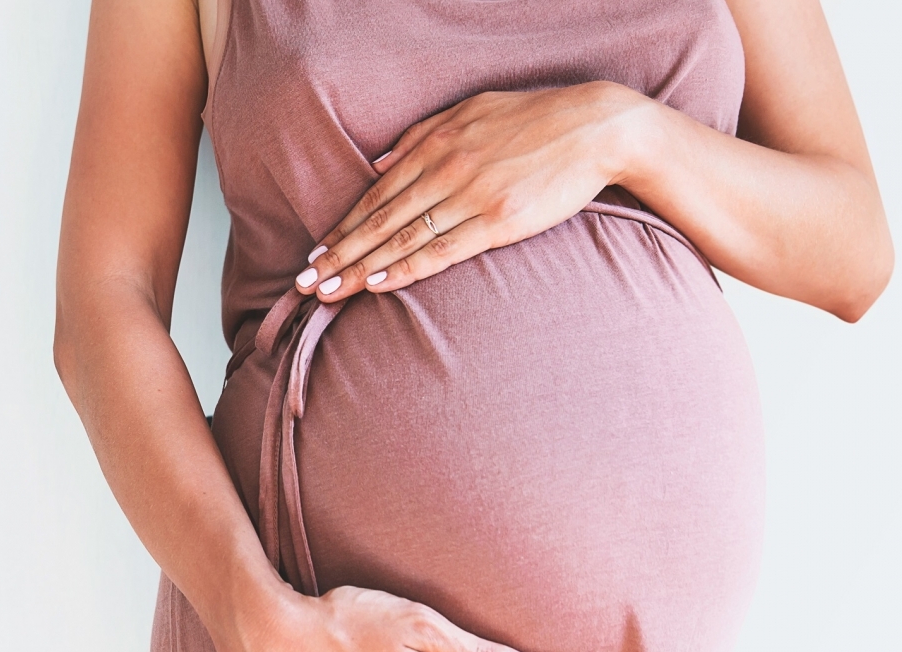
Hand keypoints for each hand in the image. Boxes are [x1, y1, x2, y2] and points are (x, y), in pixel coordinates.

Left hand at [293, 81, 650, 300]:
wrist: (597, 127)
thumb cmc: (536, 119)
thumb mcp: (472, 110)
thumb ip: (421, 136)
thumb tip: (379, 166)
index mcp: (436, 144)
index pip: (377, 195)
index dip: (343, 227)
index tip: (316, 251)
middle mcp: (445, 170)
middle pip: (379, 221)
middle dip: (338, 255)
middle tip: (305, 282)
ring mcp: (470, 197)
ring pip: (402, 239)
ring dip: (360, 268)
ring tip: (329, 291)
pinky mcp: (498, 221)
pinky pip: (442, 250)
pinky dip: (407, 269)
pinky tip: (378, 284)